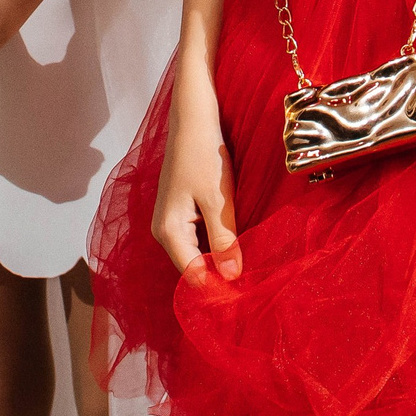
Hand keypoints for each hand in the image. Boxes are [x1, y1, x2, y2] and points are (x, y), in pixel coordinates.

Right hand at [151, 72, 239, 277]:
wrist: (193, 118)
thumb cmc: (204, 155)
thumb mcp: (218, 200)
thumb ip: (224, 240)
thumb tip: (231, 278)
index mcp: (168, 232)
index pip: (192, 275)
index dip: (217, 288)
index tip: (244, 297)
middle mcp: (163, 230)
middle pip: (193, 265)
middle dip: (219, 274)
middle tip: (252, 283)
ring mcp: (169, 219)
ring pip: (197, 251)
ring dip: (219, 258)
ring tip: (247, 266)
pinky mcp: (179, 209)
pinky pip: (197, 236)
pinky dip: (215, 241)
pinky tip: (235, 242)